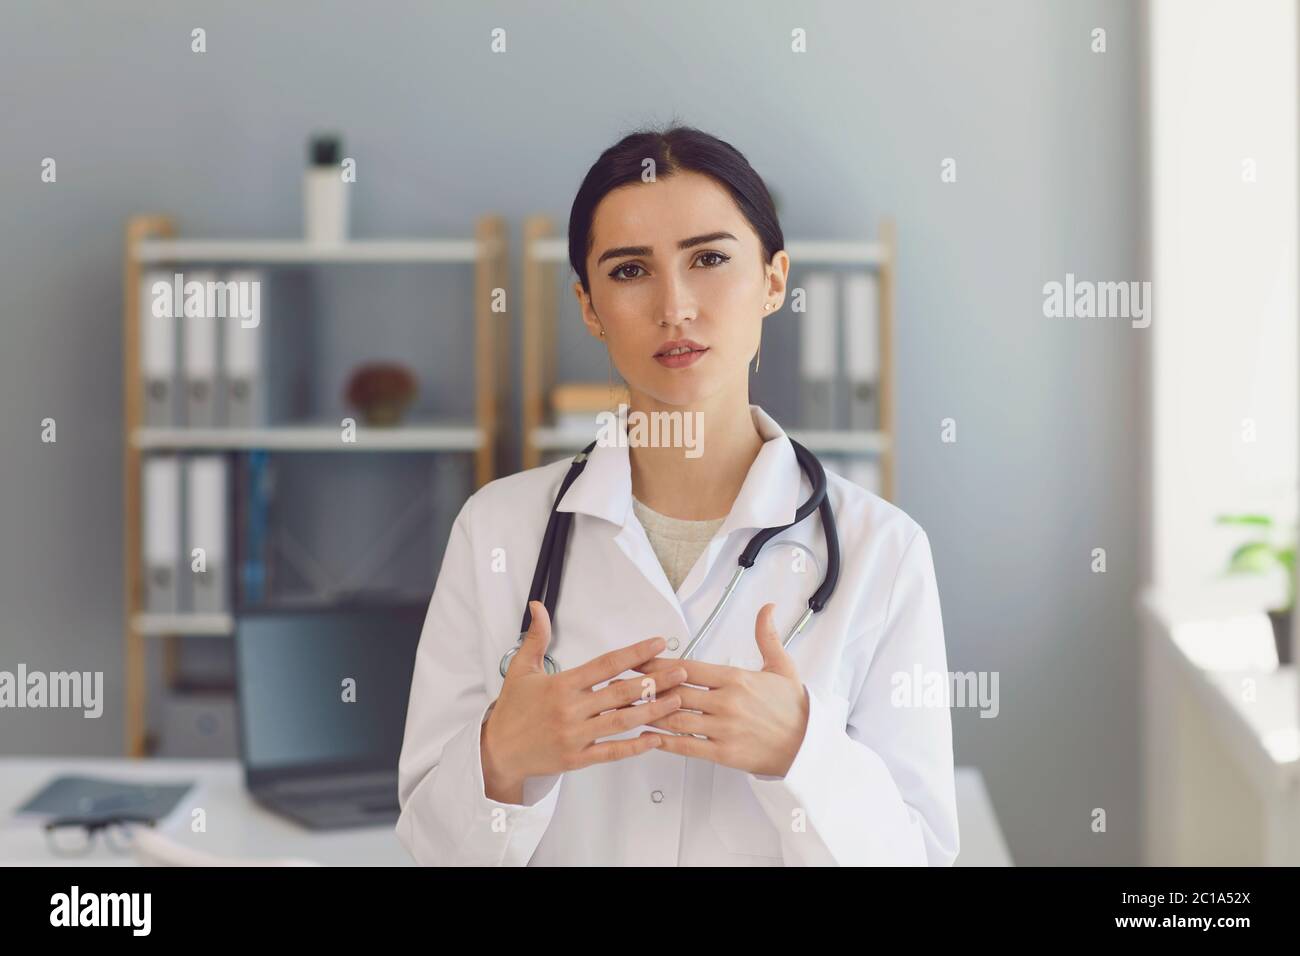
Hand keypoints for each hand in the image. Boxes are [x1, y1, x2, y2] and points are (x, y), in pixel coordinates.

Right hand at [480, 601, 686, 802]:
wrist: (496, 752)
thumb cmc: (512, 710)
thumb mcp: (521, 669)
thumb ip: (537, 638)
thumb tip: (537, 607)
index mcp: (561, 685)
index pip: (605, 664)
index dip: (634, 654)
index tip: (657, 644)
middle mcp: (570, 710)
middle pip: (620, 693)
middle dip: (655, 681)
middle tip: (680, 672)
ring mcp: (575, 736)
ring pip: (621, 723)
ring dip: (652, 711)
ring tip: (676, 700)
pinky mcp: (577, 759)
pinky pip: (611, 752)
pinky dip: (635, 747)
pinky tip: (656, 739)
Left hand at [633, 603, 809, 777]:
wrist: (809, 745)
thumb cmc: (794, 707)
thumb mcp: (782, 666)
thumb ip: (767, 636)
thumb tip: (768, 608)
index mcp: (735, 678)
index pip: (687, 667)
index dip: (658, 664)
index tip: (637, 661)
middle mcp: (726, 701)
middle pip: (675, 690)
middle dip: (645, 687)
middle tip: (620, 684)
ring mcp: (723, 728)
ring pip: (675, 718)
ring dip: (648, 713)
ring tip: (626, 709)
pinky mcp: (724, 753)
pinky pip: (687, 746)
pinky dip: (664, 741)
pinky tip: (647, 738)